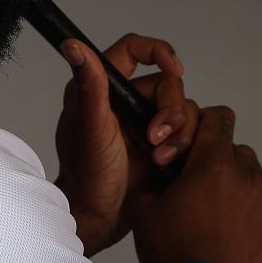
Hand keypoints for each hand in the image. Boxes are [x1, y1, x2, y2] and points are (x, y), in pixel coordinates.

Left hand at [55, 34, 199, 257]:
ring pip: (183, 110)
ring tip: (161, 158)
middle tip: (157, 139)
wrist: (100, 218)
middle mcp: (125, 102)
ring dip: (179, 133)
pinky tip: (169, 164)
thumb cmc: (86, 174)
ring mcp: (145, 124)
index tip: (174, 69)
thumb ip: (90, 85)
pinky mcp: (162, 145)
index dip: (157, 52)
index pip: (133, 50)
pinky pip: (190, 132)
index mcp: (102, 89)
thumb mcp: (91, 127)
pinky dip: (185, 146)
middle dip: (171, 111)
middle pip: (167, 84)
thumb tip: (71, 44)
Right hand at [128, 105, 261, 262]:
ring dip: (231, 179)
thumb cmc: (174, 248)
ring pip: (248, 172)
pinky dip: (243, 203)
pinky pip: (257, 199)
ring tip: (209, 205)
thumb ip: (155, 180)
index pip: (217, 117)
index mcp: (213, 162)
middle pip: (233, 146)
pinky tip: (223, 225)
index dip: (200, 123)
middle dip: (213, 156)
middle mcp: (245, 173)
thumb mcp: (144, 209)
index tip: (185, 144)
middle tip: (192, 181)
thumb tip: (164, 175)